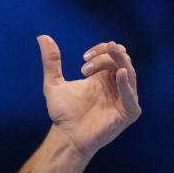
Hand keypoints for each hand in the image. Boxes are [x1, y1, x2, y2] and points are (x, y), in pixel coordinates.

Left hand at [37, 35, 140, 157]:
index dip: (100, 50)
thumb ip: (51, 61)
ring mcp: (124, 97)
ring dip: (117, 62)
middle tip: (85, 66)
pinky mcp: (128, 111)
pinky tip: (119, 73)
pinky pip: (131, 95)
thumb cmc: (63, 113)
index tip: (83, 59)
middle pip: (121, 59)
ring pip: (129, 72)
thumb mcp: (53, 83)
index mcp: (103, 77)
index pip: (111, 54)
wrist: (66, 135)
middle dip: (105, 56)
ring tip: (108, 54)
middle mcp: (116, 84)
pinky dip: (126, 84)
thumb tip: (42, 37)